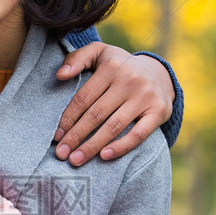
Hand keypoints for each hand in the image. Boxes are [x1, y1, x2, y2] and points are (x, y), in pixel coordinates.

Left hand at [54, 44, 173, 164]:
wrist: (159, 73)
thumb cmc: (120, 66)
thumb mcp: (99, 53)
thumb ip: (77, 59)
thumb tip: (59, 75)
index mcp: (111, 67)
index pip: (83, 98)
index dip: (68, 118)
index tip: (56, 136)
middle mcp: (129, 80)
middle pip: (96, 114)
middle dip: (76, 136)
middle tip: (61, 154)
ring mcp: (145, 97)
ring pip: (114, 126)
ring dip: (92, 146)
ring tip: (76, 160)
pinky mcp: (158, 111)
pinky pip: (138, 134)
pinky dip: (121, 147)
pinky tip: (104, 156)